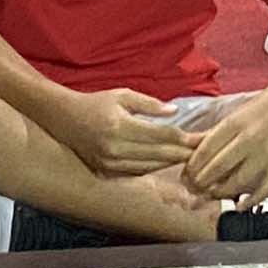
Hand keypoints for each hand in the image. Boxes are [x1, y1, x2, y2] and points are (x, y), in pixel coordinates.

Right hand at [54, 87, 198, 177]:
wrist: (63, 119)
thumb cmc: (96, 103)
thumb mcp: (123, 95)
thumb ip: (150, 104)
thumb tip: (174, 112)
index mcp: (120, 126)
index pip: (161, 135)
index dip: (184, 137)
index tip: (202, 138)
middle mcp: (115, 148)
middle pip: (159, 154)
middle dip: (184, 152)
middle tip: (204, 152)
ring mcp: (110, 163)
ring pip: (151, 166)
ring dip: (172, 163)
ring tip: (191, 158)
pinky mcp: (106, 171)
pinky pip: (138, 172)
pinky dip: (155, 168)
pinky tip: (168, 163)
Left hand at [184, 87, 267, 202]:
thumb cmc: (256, 109)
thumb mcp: (231, 117)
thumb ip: (210, 135)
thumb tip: (184, 147)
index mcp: (234, 124)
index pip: (206, 149)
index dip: (192, 166)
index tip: (186, 174)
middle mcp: (250, 139)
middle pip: (219, 167)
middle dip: (202, 181)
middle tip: (194, 188)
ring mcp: (266, 153)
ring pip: (239, 180)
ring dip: (221, 192)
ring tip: (211, 194)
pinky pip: (265, 188)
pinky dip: (252, 200)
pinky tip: (239, 205)